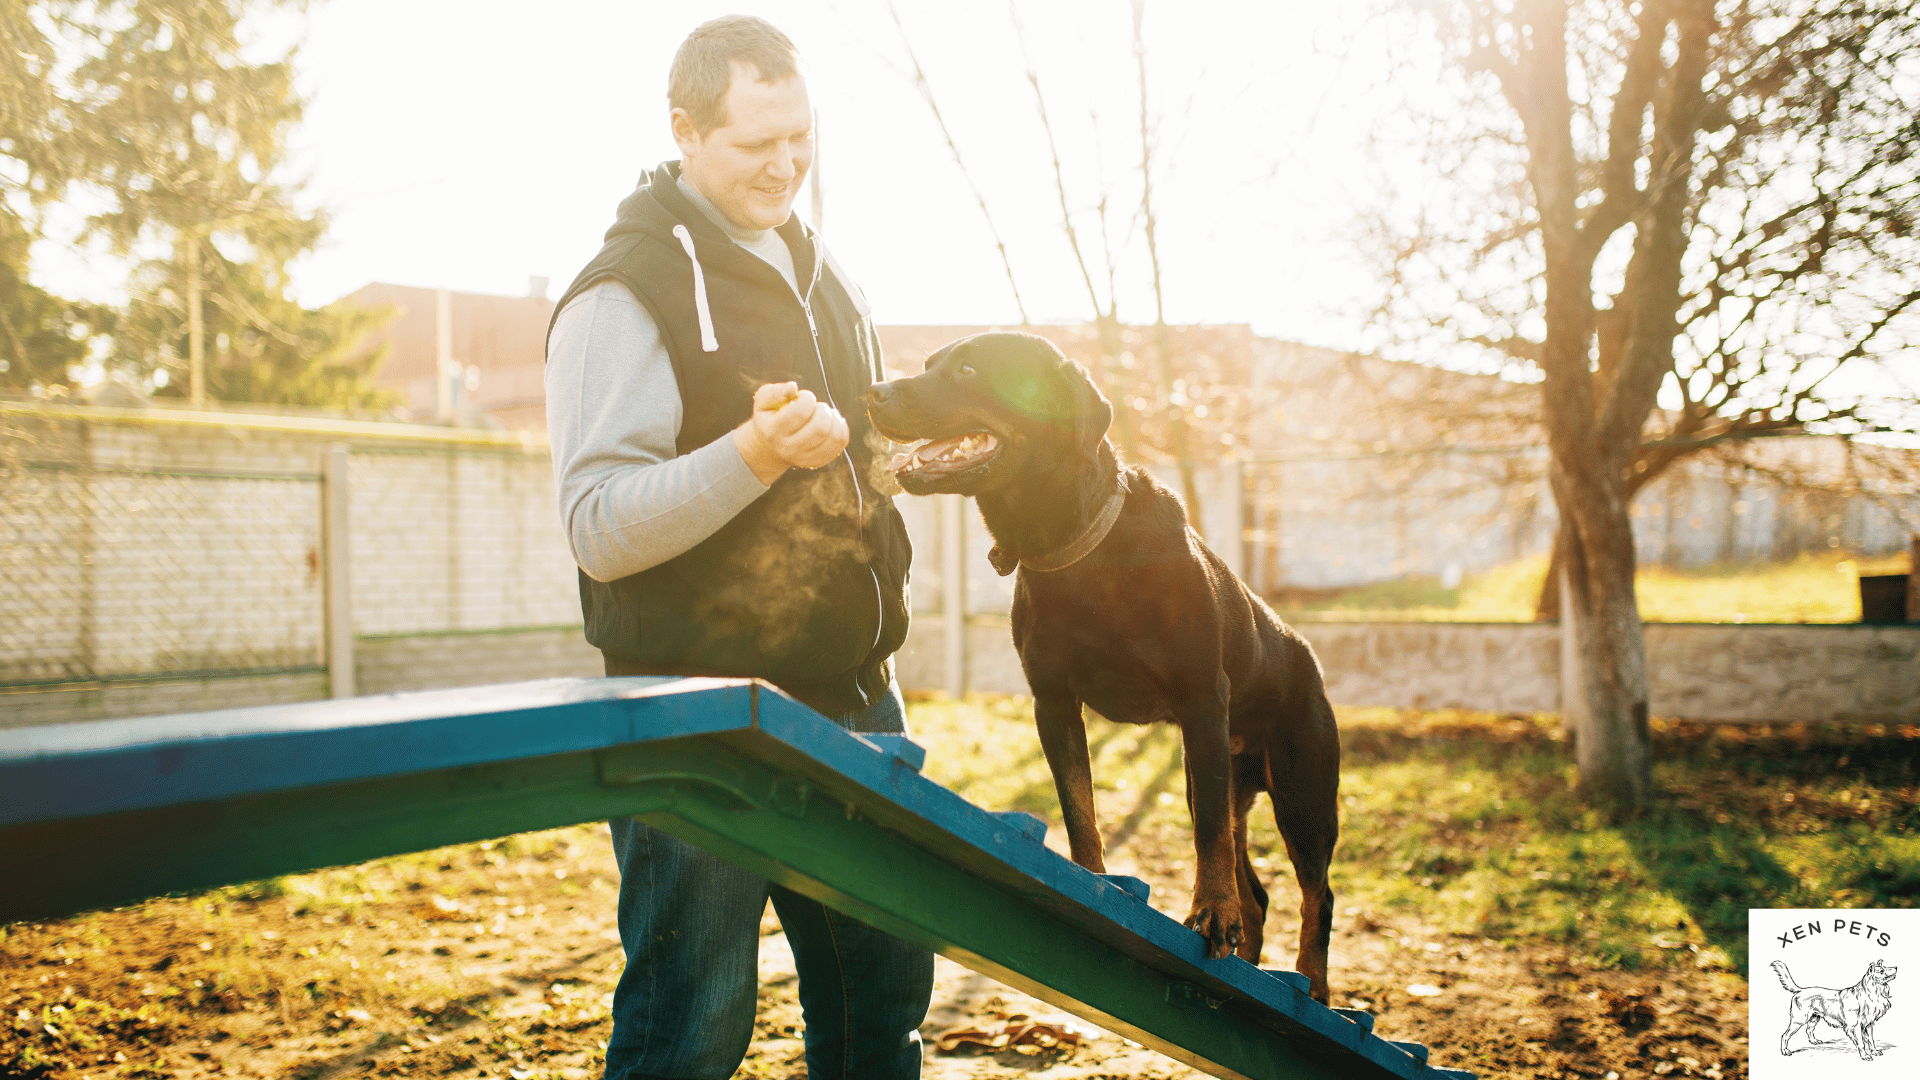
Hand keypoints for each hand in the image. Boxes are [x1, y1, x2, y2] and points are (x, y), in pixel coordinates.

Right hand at [733, 381, 849, 484]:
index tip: (803, 397)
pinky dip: (841, 428)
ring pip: (833, 437)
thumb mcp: (763, 401)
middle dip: (823, 410)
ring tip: (826, 413)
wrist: (769, 447)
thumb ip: (776, 391)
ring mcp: (803, 458)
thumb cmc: (770, 417)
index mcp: (773, 431)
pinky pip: (839, 443)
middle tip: (817, 406)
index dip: (807, 398)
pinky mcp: (817, 462)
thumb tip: (793, 387)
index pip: (801, 412)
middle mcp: (788, 448)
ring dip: (834, 418)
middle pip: (820, 427)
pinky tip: (833, 422)